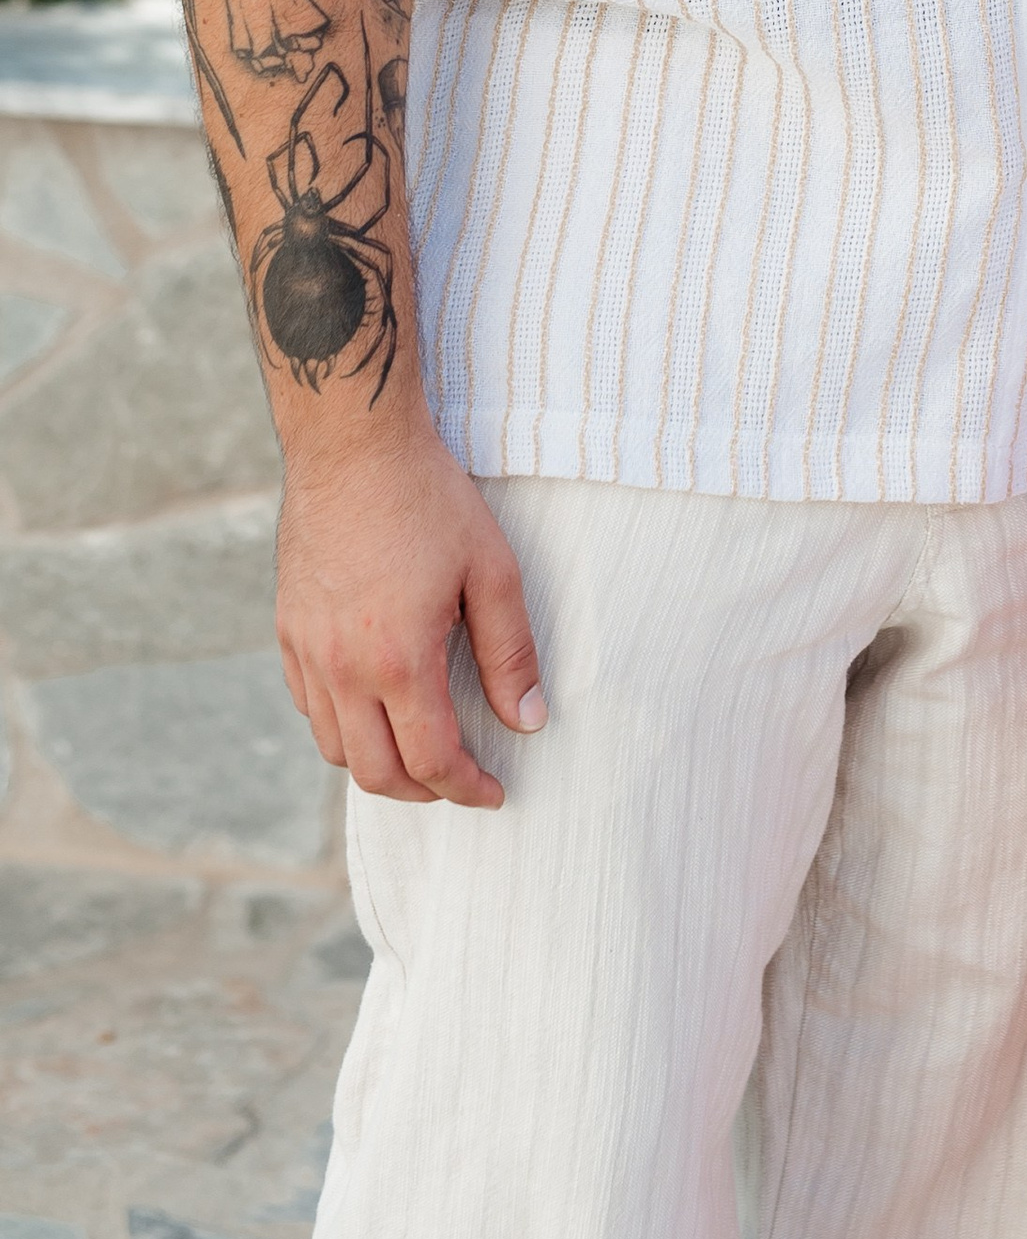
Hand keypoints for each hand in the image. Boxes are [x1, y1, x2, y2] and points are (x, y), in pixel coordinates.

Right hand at [275, 409, 544, 808]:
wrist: (354, 446)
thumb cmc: (429, 499)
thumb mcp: (491, 570)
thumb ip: (510, 652)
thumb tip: (527, 720)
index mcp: (397, 659)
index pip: (432, 759)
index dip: (467, 788)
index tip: (494, 792)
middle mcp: (342, 668)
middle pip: (377, 772)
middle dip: (424, 792)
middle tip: (460, 781)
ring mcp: (307, 651)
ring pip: (335, 748)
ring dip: (379, 765)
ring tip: (420, 751)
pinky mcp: (287, 630)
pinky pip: (309, 707)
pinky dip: (341, 727)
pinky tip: (373, 708)